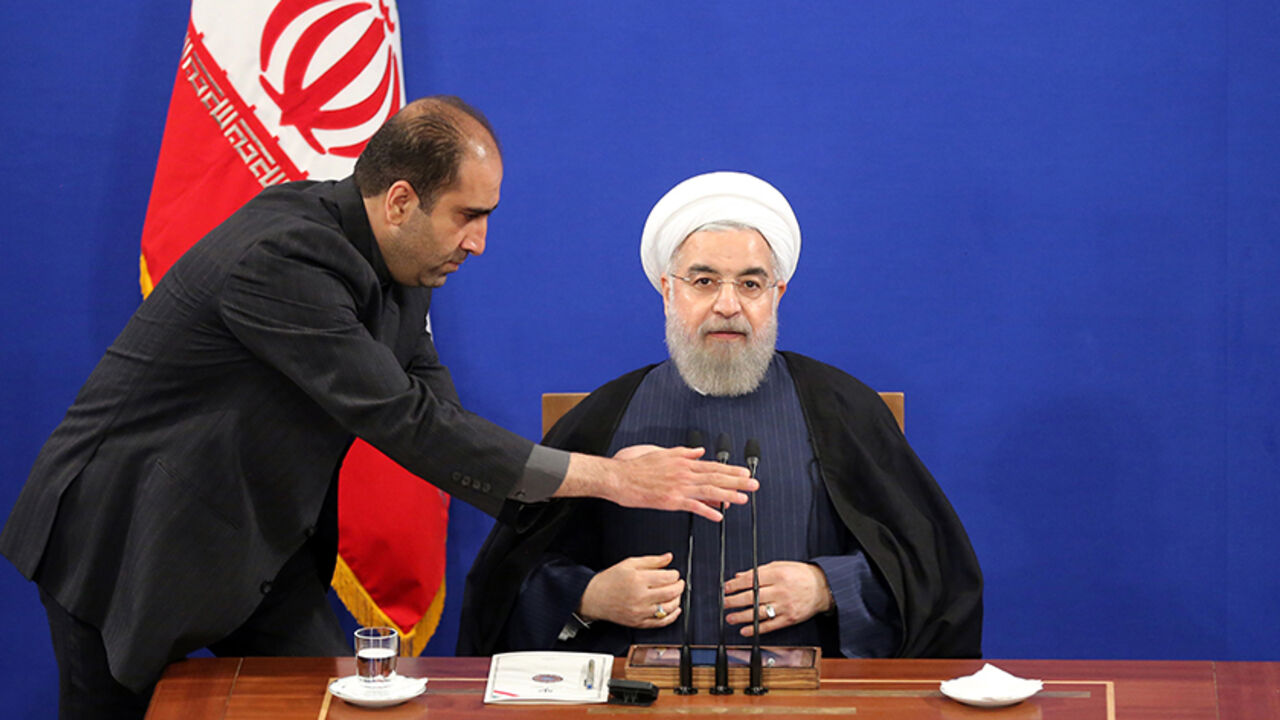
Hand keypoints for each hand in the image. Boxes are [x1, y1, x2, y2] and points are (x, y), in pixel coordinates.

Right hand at [560, 446, 756, 521]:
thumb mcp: (662, 452)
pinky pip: (693, 506)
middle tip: (753, 485)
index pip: (712, 466)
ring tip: (743, 499)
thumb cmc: (636, 467)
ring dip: (728, 495)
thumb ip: (683, 452)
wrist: (619, 477)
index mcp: (683, 462)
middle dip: (737, 481)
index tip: (744, 473)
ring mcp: (678, 487)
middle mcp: (684, 473)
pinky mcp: (671, 501)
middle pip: (716, 477)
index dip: (730, 470)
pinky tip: (719, 516)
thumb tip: (699, 451)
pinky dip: (708, 511)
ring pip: (709, 490)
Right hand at [578, 553, 684, 627]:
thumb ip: (652, 561)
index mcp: (638, 580)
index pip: (667, 577)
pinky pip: (662, 622)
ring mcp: (640, 612)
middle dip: (680, 586)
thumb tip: (668, 558)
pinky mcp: (639, 623)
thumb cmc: (610, 580)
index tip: (674, 573)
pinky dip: (673, 616)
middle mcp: (640, 597)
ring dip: (677, 600)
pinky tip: (675, 609)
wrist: (594, 598)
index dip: (675, 574)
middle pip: (671, 592)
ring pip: (669, 608)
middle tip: (679, 582)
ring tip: (675, 593)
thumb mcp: (629, 564)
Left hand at [723, 561, 831, 635]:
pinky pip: (770, 626)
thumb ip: (759, 571)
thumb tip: (739, 576)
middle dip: (734, 601)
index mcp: (777, 575)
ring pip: (758, 613)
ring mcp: (785, 606)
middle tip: (724, 604)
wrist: (823, 587)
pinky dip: (756, 629)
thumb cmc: (801, 575)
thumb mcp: (780, 566)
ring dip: (742, 617)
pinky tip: (745, 630)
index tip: (726, 588)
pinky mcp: (789, 619)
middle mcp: (780, 591)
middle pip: (752, 597)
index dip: (735, 585)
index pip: (751, 580)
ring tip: (730, 618)